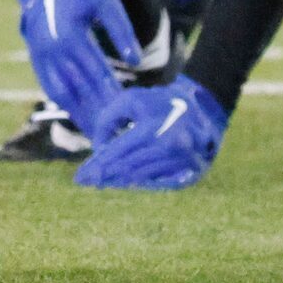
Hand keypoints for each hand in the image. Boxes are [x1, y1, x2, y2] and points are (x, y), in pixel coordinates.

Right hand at [14, 0, 141, 134]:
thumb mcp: (107, 2)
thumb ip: (122, 31)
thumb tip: (137, 62)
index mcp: (69, 33)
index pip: (96, 72)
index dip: (112, 94)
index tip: (128, 112)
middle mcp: (51, 48)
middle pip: (79, 88)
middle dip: (98, 112)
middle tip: (116, 133)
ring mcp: (40, 55)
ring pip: (62, 93)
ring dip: (80, 115)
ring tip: (98, 134)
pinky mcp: (35, 60)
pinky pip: (50, 88)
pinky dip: (66, 105)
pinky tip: (80, 117)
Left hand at [77, 76, 227, 190]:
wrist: (201, 109)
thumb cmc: (159, 102)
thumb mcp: (130, 100)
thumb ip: (108, 119)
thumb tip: (98, 148)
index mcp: (153, 127)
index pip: (118, 151)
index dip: (97, 165)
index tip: (81, 176)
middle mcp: (168, 147)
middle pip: (127, 167)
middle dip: (104, 175)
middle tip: (86, 182)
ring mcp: (179, 162)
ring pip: (141, 176)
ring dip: (119, 181)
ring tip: (101, 182)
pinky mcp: (187, 171)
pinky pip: (157, 180)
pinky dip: (138, 181)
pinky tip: (123, 182)